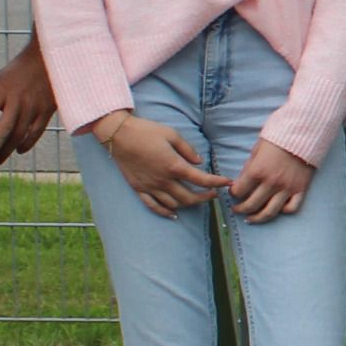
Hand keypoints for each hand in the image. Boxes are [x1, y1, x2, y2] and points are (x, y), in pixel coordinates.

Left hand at [0, 44, 56, 166]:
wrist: (49, 58)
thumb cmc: (20, 67)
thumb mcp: (1, 75)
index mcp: (3, 89)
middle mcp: (18, 100)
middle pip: (4, 130)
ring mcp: (34, 107)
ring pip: (19, 135)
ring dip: (6, 151)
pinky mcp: (47, 110)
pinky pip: (35, 132)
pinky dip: (26, 143)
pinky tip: (19, 150)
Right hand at [90, 110, 231, 216]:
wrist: (118, 135)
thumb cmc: (146, 131)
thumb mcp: (172, 134)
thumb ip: (188, 149)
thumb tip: (199, 162)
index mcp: (174, 166)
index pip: (201, 180)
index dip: (217, 183)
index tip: (227, 183)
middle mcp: (163, 180)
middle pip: (189, 198)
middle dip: (205, 198)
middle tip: (213, 194)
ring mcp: (150, 187)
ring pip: (174, 204)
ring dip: (188, 205)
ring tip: (196, 200)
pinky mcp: (139, 189)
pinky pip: (154, 206)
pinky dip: (165, 212)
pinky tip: (173, 214)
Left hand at [225, 137, 316, 223]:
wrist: (304, 132)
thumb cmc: (278, 138)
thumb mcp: (257, 149)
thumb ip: (249, 167)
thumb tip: (241, 182)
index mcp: (258, 171)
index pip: (239, 191)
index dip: (233, 193)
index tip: (233, 192)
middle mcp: (271, 183)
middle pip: (251, 205)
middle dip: (240, 209)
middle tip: (236, 209)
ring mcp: (287, 188)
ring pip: (269, 212)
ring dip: (257, 218)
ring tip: (251, 219)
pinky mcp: (301, 189)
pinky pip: (291, 208)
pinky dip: (283, 211)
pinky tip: (276, 209)